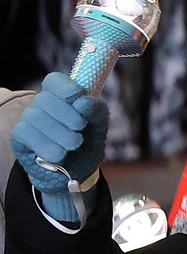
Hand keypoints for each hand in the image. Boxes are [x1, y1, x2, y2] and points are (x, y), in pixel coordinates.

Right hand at [11, 72, 107, 194]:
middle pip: (46, 99)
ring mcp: (28, 119)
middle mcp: (42, 105)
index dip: (64, 87)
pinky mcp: (20, 137)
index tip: (78, 96)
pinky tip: (59, 155)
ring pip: (36, 117)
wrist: (76, 172)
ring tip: (74, 145)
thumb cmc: (87, 144)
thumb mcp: (99, 127)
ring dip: (60, 133)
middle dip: (67, 115)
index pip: (54, 81)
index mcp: (62, 97)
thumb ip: (96, 111)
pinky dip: (46, 145)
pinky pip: (27, 133)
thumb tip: (83, 102)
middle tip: (80, 128)